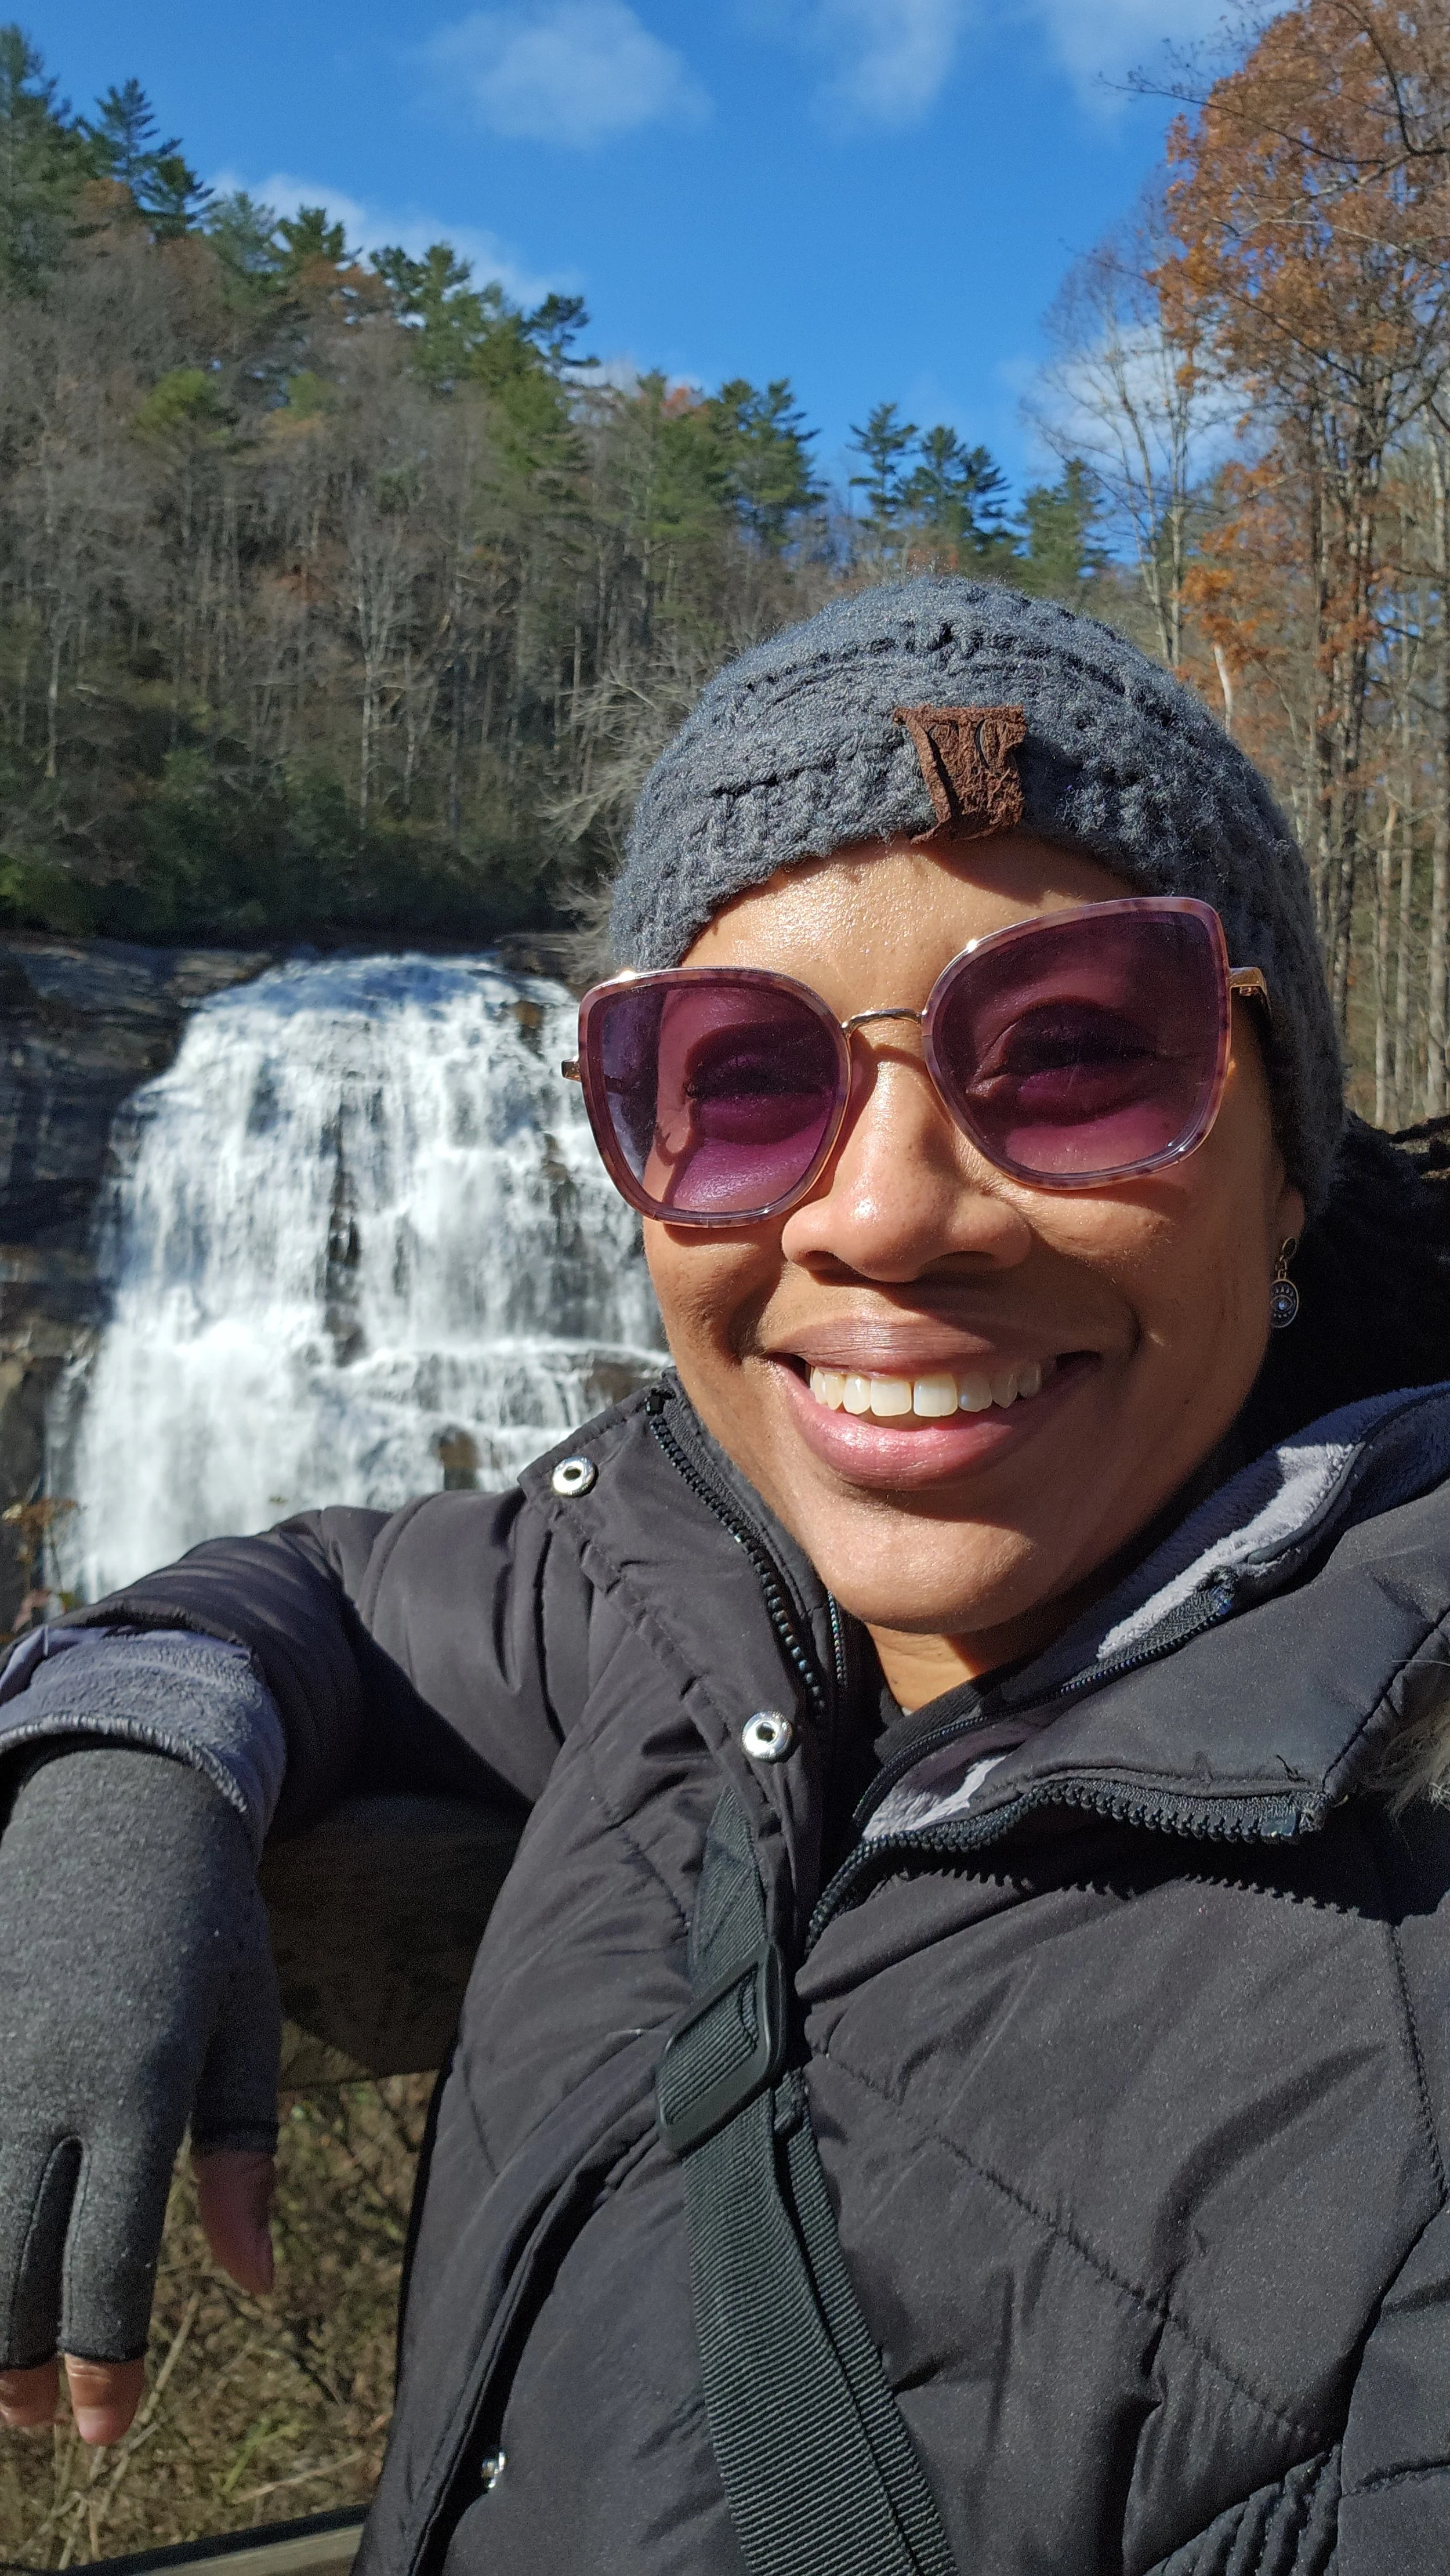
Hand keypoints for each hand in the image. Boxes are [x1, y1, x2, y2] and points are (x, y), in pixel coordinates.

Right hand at [0, 1747, 281, 2442]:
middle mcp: (44, 2074)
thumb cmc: (202, 1919)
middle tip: (35, 2419)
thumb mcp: (246, 2020)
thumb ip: (245, 2150)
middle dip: (12, 2365)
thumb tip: (257, 2284)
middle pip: (6, 2263)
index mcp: (137, 2080)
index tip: (103, 2428)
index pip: (108, 2258)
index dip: (101, 2360)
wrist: (117, 1794)